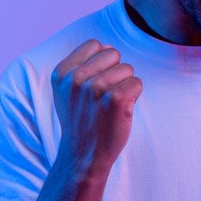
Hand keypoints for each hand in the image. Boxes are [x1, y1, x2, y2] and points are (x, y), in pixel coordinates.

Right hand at [51, 38, 143, 178]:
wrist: (83, 155)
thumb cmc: (81, 120)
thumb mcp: (67, 91)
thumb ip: (81, 65)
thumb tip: (107, 46)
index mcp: (62, 72)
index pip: (95, 44)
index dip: (102, 62)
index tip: (95, 84)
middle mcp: (76, 78)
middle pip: (113, 53)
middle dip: (115, 71)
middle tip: (105, 96)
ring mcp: (95, 88)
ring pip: (127, 68)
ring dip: (125, 84)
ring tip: (112, 104)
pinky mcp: (115, 99)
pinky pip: (137, 83)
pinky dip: (135, 95)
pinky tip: (122, 110)